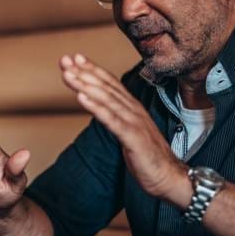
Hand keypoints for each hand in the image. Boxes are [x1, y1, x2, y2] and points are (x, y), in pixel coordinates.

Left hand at [60, 53, 191, 206]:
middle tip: (65, 60)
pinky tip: (81, 98)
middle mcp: (134, 110)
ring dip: (85, 85)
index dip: (92, 69)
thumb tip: (103, 110)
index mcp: (133, 108)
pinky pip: (111, 120)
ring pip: (106, 99)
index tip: (75, 57)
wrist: (170, 177)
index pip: (110, 83)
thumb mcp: (130, 132)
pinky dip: (96, 107)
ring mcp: (134, 122)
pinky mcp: (133, 137)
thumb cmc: (149, 157)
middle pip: (105, 87)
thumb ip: (119, 119)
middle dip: (83, 72)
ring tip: (68, 74)